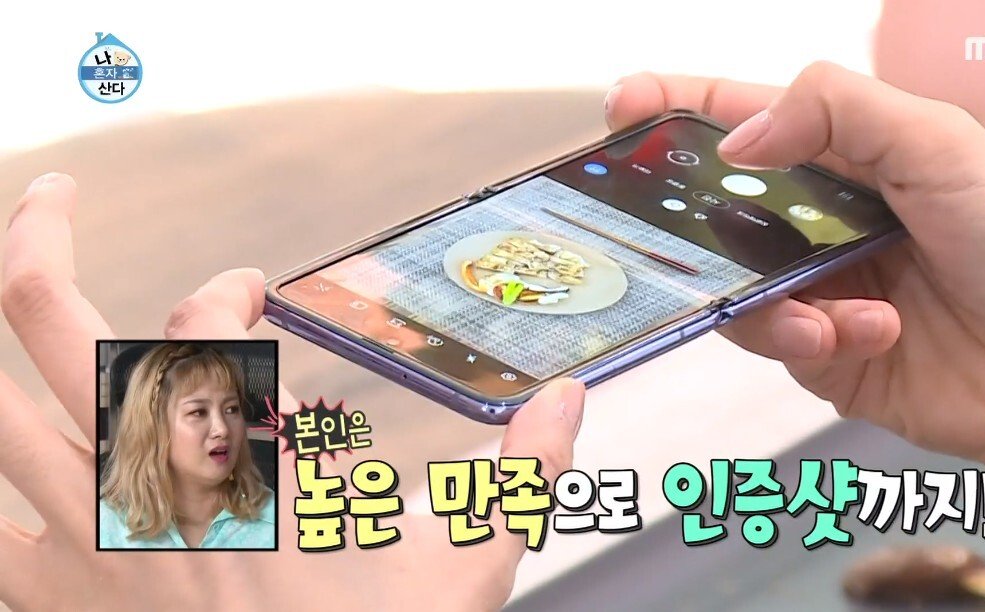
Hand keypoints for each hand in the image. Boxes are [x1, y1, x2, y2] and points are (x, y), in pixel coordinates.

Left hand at [0, 173, 585, 609]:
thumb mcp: (469, 564)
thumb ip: (521, 471)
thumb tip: (566, 398)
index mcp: (251, 458)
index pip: (201, 319)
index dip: (221, 285)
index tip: (247, 285)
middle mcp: (147, 487)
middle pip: (48, 322)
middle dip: (38, 238)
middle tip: (54, 198)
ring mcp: (88, 547)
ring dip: (8, 358)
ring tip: (20, 308)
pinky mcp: (57, 607)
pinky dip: (8, 496)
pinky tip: (28, 481)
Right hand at [606, 64, 984, 558]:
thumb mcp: (938, 145)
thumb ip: (838, 113)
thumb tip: (739, 136)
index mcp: (844, 154)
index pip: (742, 117)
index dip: (676, 107)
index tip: (623, 106)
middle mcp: (817, 220)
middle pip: (716, 207)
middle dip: (684, 218)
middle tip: (659, 224)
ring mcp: (813, 285)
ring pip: (732, 286)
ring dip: (771, 299)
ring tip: (831, 312)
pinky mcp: (820, 351)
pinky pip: (775, 341)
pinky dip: (812, 337)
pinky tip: (873, 333)